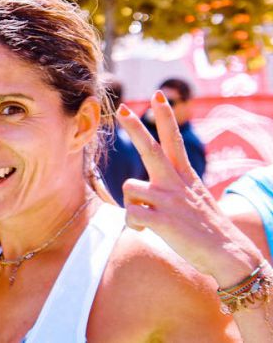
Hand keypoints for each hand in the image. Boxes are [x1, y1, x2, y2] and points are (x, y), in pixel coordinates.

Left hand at [116, 91, 263, 286]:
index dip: (166, 117)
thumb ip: (171, 189)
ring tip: (148, 220)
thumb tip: (142, 193)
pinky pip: (130, 214)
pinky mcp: (161, 218)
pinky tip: (146, 232)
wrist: (228, 254)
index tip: (158, 95)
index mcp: (185, 176)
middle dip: (135, 127)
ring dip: (132, 205)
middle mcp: (176, 182)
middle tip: (121, 108)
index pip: (174, 140)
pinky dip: (133, 225)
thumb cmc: (206, 229)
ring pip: (129, 187)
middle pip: (150, 148)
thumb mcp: (192, 199)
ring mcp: (168, 199)